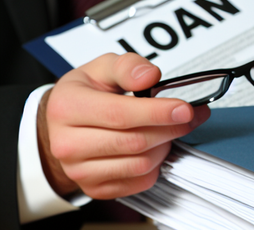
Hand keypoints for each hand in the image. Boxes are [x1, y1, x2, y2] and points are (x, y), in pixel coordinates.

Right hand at [38, 53, 209, 199]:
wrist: (63, 124)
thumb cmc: (86, 93)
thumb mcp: (103, 68)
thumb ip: (128, 66)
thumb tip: (149, 76)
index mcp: (67, 108)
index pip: (120, 114)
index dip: (157, 112)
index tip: (184, 109)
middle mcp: (67, 144)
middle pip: (135, 141)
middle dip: (170, 128)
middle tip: (188, 116)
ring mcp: (79, 171)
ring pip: (140, 164)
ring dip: (164, 145)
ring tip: (168, 129)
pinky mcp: (95, 188)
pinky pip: (140, 182)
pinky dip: (156, 164)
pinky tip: (155, 147)